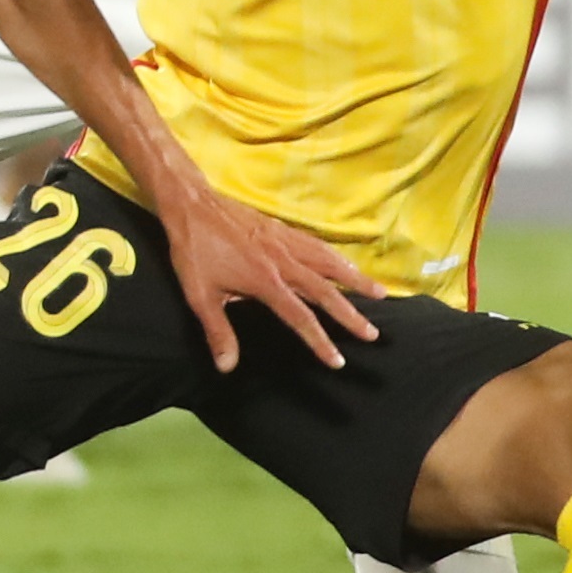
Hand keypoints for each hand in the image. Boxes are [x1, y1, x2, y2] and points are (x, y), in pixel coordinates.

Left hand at [157, 183, 382, 373]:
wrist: (192, 205)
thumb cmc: (194, 252)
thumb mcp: (200, 296)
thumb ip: (218, 332)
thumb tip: (227, 367)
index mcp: (265, 281)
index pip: (300, 317)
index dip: (320, 341)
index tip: (338, 361)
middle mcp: (283, 261)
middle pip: (326, 292)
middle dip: (351, 315)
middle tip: (373, 334)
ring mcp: (286, 242)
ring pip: (330, 262)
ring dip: (356, 279)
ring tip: (379, 292)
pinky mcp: (282, 229)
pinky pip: (318, 245)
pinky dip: (337, 256)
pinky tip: (345, 263)